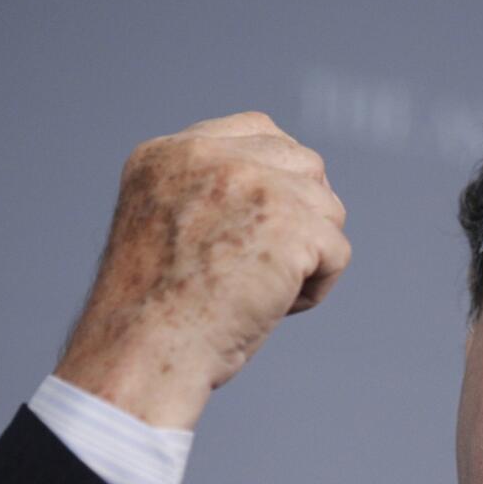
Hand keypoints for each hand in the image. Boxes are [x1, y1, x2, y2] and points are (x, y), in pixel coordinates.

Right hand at [55, 112, 349, 428]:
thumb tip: (293, 193)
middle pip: (304, 164)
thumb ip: (214, 196)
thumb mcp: (169, 228)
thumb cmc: (155, 315)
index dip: (280, 176)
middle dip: (304, 214)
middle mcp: (211, 156)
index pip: (258, 130)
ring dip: (310, 255)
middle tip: (270, 265)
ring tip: (264, 291)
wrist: (144, 353)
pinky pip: (338, 251)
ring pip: (327, 208)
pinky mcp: (292, 223)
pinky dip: (318, 288)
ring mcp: (255, 185)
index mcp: (170, 154)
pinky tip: (276, 308)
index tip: (271, 222)